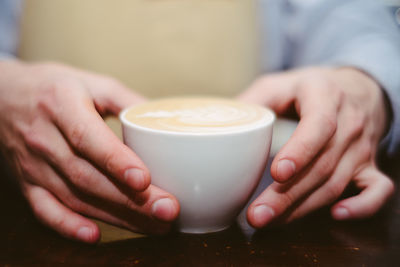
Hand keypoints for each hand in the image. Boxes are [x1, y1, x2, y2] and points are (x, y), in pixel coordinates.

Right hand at [0, 61, 179, 242]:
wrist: (3, 97)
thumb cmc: (55, 88)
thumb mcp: (91, 82)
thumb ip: (127, 99)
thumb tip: (163, 120)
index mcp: (62, 105)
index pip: (87, 138)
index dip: (116, 161)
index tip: (144, 180)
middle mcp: (44, 139)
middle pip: (88, 176)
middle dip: (131, 199)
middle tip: (167, 210)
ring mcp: (33, 165)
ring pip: (75, 198)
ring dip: (116, 216)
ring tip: (154, 225)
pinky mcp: (28, 183)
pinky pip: (45, 210)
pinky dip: (68, 226)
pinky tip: (95, 235)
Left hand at [238, 67, 394, 227]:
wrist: (354, 88)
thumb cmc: (309, 89)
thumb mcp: (279, 83)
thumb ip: (253, 101)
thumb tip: (221, 126)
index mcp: (324, 96)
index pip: (319, 126)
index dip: (300, 151)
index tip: (277, 173)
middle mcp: (348, 123)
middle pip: (322, 165)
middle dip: (288, 195)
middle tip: (257, 214)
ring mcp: (362, 147)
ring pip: (337, 183)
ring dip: (303, 208)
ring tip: (270, 220)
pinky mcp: (370, 164)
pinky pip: (378, 190)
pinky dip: (362, 207)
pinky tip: (335, 215)